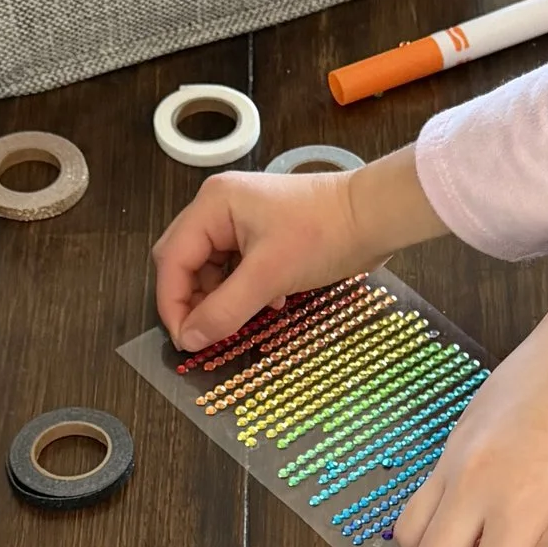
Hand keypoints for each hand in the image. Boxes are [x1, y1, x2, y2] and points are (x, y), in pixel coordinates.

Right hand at [153, 168, 368, 352]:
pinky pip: (237, 268)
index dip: (173, 303)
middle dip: (193, 301)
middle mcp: (220, 207)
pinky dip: (244, 291)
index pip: (172, 259)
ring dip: (222, 298)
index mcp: (212, 204)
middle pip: (185, 262)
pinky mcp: (263, 233)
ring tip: (243, 319)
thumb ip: (224, 310)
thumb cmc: (325, 234)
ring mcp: (241, 219)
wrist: (375, 216)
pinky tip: (270, 303)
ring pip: (211, 268)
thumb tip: (189, 340)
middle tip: (206, 335)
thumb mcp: (270, 276)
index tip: (185, 342)